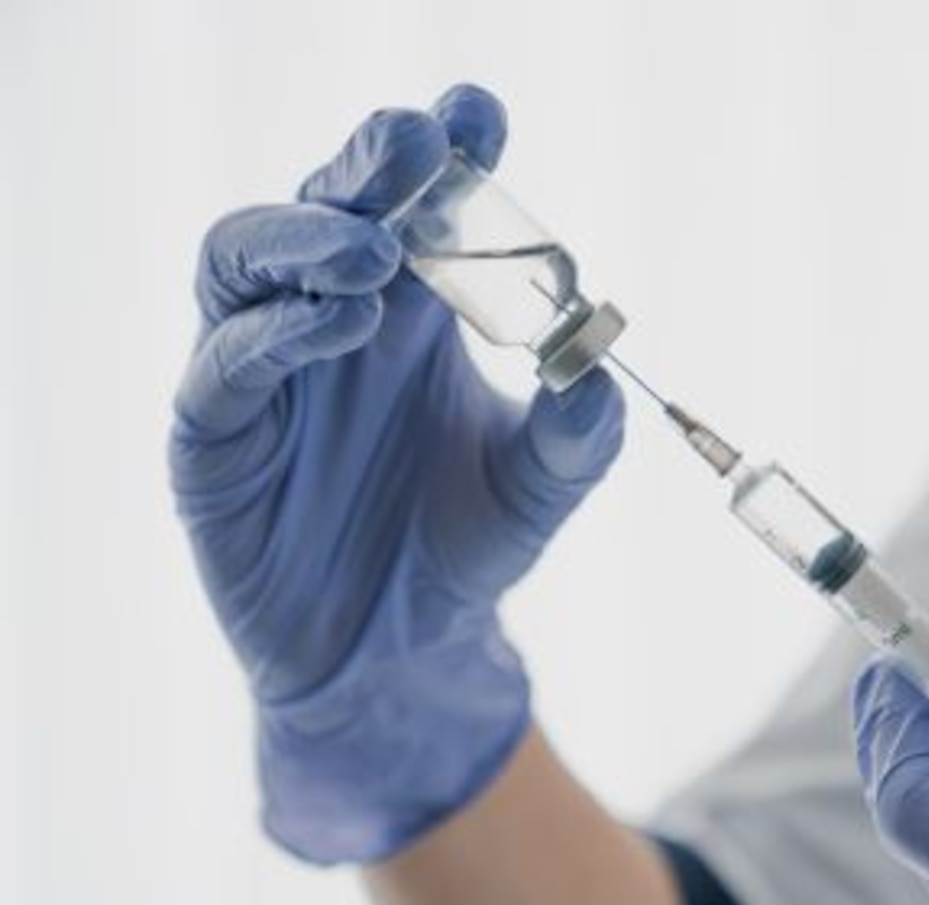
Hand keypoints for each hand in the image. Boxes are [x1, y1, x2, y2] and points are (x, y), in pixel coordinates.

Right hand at [171, 85, 624, 863]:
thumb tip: (599, 371)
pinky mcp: (216, 432)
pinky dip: (279, 331)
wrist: (399, 651)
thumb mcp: (540, 492)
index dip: (445, 150)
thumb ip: (576, 437)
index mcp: (415, 307)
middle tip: (421, 145)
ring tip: (378, 250)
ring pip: (247, 255)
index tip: (480, 116)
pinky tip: (343, 326)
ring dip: (310, 236)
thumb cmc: (465, 548)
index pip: (420, 203)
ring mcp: (265, 366)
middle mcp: (335, 316)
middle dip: (372, 164)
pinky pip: (226, 358)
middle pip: (330, 202)